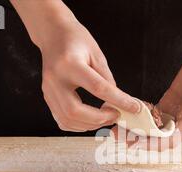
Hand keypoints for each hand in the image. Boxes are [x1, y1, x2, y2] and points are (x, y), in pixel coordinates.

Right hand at [35, 14, 139, 131]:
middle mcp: (55, 79)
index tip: (134, 107)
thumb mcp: (96, 54)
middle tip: (116, 114)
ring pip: (68, 120)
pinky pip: (62, 121)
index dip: (118, 100)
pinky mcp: (47, 98)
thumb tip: (120, 101)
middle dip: (100, 119)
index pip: (97, 88)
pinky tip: (91, 120)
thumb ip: (107, 79)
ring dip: (91, 125)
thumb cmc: (75, 40)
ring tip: (106, 117)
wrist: (52, 35)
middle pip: (76, 111)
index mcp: (69, 64)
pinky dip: (79, 126)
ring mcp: (48, 91)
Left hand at [113, 39, 181, 149]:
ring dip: (137, 129)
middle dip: (139, 139)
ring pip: (154, 126)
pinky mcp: (170, 99)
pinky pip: (153, 112)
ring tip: (118, 127)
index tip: (135, 144)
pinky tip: (127, 111)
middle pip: (159, 136)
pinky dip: (140, 114)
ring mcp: (176, 109)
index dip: (154, 144)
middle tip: (118, 136)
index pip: (171, 139)